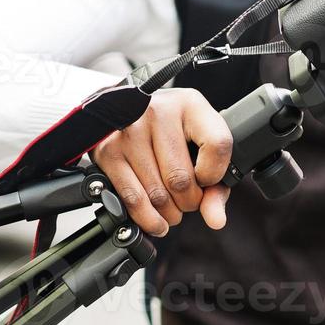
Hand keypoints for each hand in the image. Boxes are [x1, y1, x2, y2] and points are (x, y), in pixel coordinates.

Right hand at [90, 88, 234, 235]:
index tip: (207, 181)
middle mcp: (158, 112)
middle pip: (181, 179)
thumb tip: (215, 219)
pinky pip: (132, 198)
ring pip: (157, 194)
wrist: (132, 115)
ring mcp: (129, 131)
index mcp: (190, 104)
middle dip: (189, 202)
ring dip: (169, 213)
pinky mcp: (108, 151)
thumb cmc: (174, 135)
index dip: (215, 174)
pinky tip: (156, 220)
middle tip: (188, 202)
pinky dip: (147, 218)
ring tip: (172, 210)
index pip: (217, 145)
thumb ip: (217, 186)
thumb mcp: (203, 149)